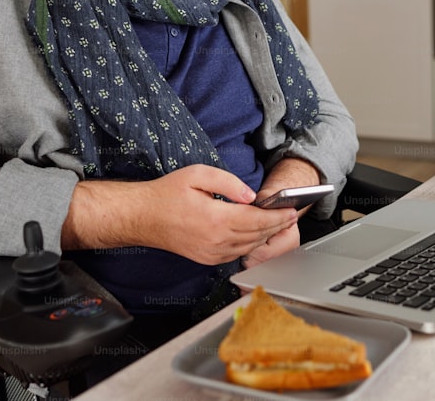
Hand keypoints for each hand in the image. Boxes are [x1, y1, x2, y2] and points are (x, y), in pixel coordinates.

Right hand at [62, 164, 297, 265]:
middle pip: (257, 236)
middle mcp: (216, 241)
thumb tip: (250, 196)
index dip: (277, 217)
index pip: (257, 221)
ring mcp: (211, 253)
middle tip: (291, 217)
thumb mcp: (197, 175)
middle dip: (276, 226)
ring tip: (278, 224)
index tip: (291, 211)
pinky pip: (236, 253)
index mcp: (215, 219)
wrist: (142, 217)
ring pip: (249, 247)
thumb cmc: (167, 194)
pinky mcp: (207, 259)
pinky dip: (250, 244)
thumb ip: (228, 183)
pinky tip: (257, 234)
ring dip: (266, 236)